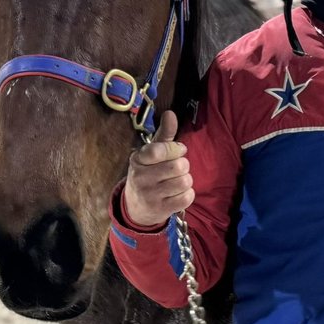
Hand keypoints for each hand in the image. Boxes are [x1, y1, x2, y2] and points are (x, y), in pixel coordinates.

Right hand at [123, 111, 193, 227]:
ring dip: (186, 180)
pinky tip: (178, 193)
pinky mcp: (161, 210)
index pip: (160, 150)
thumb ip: (164, 133)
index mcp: (138, 159)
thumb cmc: (148, 173)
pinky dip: (187, 194)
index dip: (176, 149)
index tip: (178, 151)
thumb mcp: (152, 153)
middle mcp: (141, 177)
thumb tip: (170, 113)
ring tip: (177, 181)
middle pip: (178, 166)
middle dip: (184, 165)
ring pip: (184, 181)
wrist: (136, 207)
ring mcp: (150, 195)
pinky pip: (187, 198)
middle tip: (178, 168)